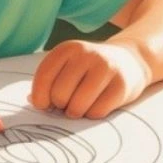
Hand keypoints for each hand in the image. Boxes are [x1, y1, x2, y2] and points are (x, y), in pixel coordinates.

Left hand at [29, 40, 149, 118]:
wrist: (129, 61)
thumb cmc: (88, 70)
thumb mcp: (67, 66)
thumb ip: (48, 81)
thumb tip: (32, 101)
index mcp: (68, 48)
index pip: (44, 76)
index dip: (40, 97)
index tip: (44, 104)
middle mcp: (86, 54)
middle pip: (59, 94)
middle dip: (60, 105)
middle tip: (67, 103)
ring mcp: (106, 68)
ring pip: (77, 106)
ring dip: (76, 112)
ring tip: (81, 105)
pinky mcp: (121, 85)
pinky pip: (97, 112)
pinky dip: (93, 114)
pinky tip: (97, 104)